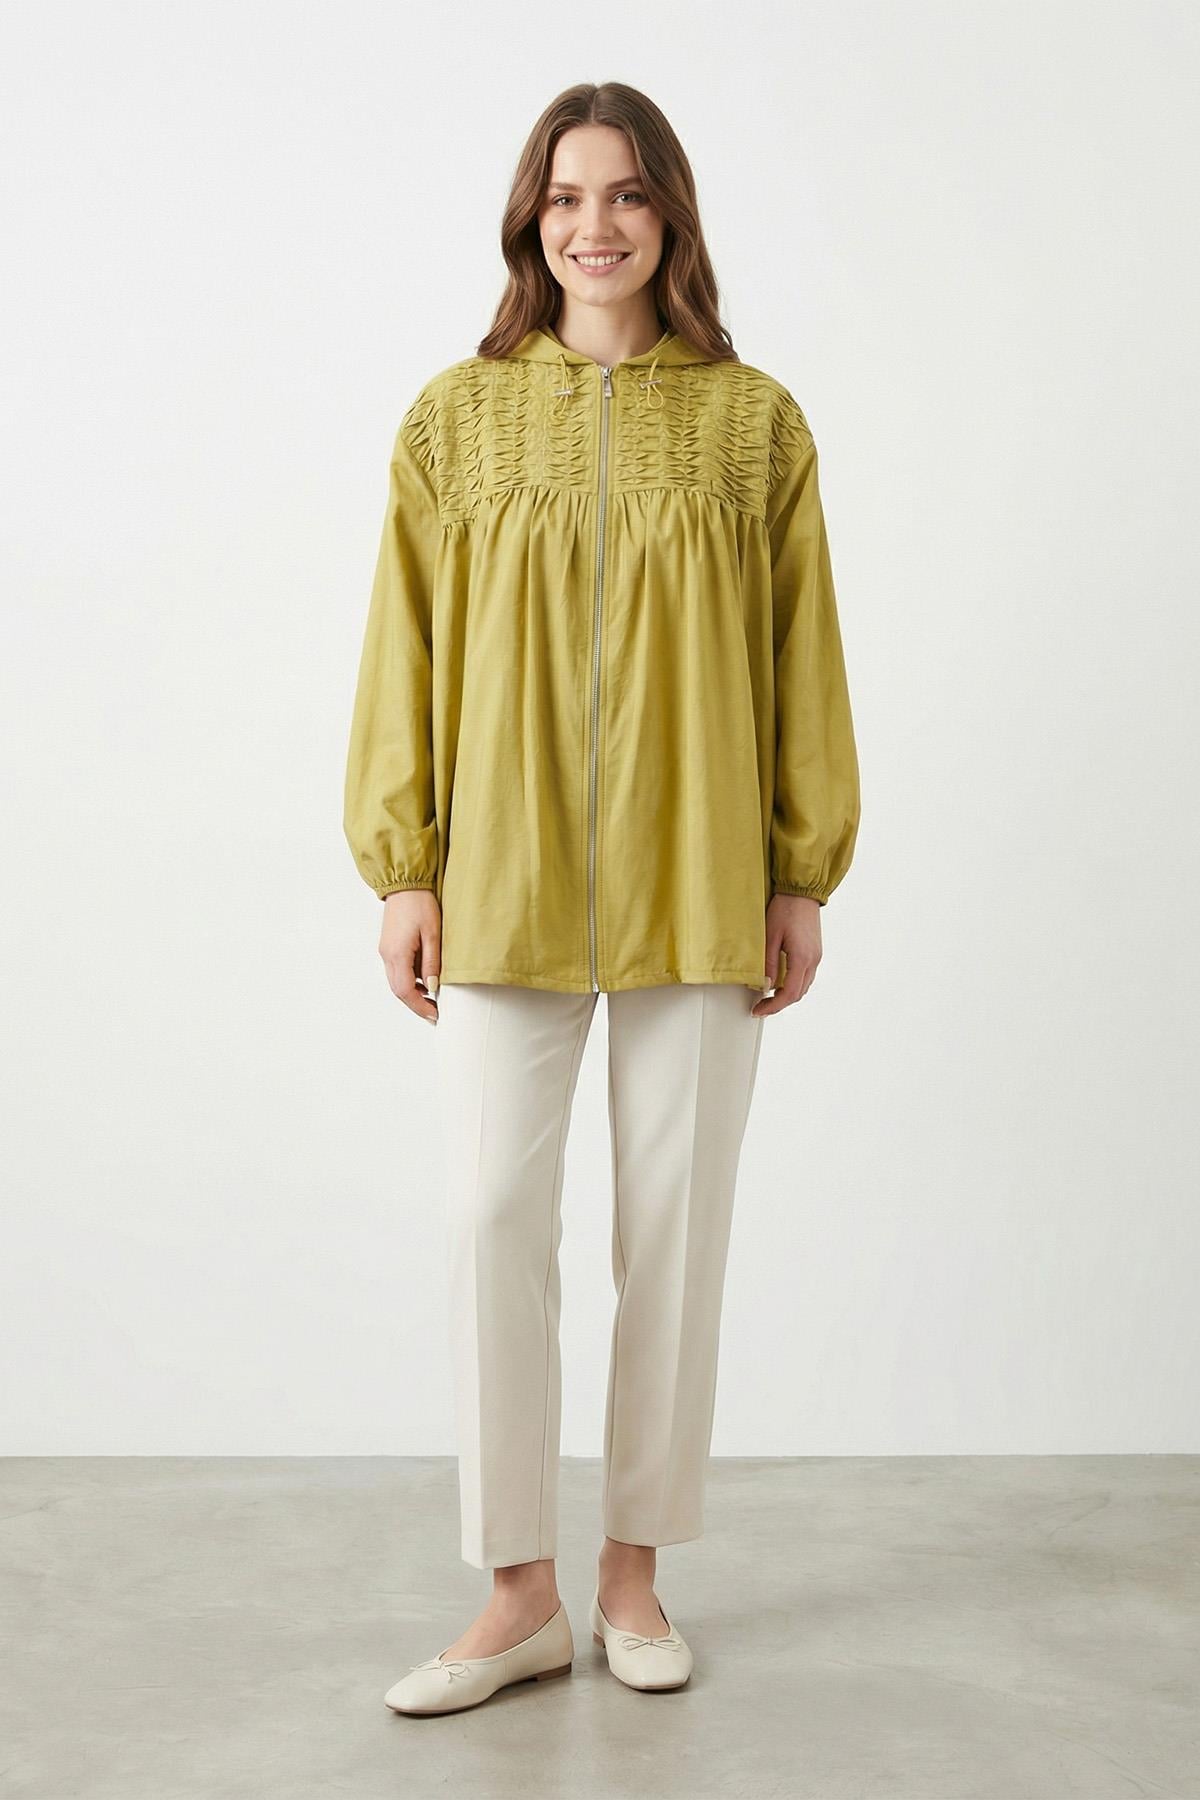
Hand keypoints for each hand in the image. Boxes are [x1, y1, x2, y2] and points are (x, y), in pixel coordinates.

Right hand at [379, 890, 440, 1022]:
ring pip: (397, 982)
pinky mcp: (389, 945)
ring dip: (413, 994)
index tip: (435, 1016)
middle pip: (398, 991)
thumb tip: (432, 988)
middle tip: (435, 1013)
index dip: (420, 1007)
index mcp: (397, 954)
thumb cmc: (420, 904)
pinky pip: (397, 970)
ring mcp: (386, 951)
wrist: (405, 884)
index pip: (406, 992)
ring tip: (433, 999)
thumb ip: (432, 963)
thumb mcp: (433, 935)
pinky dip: (410, 980)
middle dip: (416, 1005)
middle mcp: (387, 955)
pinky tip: (425, 980)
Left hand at [752, 894, 821, 1016]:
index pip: (789, 994)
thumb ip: (768, 963)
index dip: (773, 1006)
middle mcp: (813, 960)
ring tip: (768, 996)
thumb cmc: (785, 909)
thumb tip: (764, 985)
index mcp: (802, 958)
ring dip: (786, 995)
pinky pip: (806, 976)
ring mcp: (816, 957)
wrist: (802, 892)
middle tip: (760, 1006)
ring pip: (803, 986)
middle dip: (779, 1003)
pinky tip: (779, 981)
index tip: (758, 1010)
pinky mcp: (815, 952)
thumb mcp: (770, 936)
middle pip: (798, 994)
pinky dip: (793, 984)